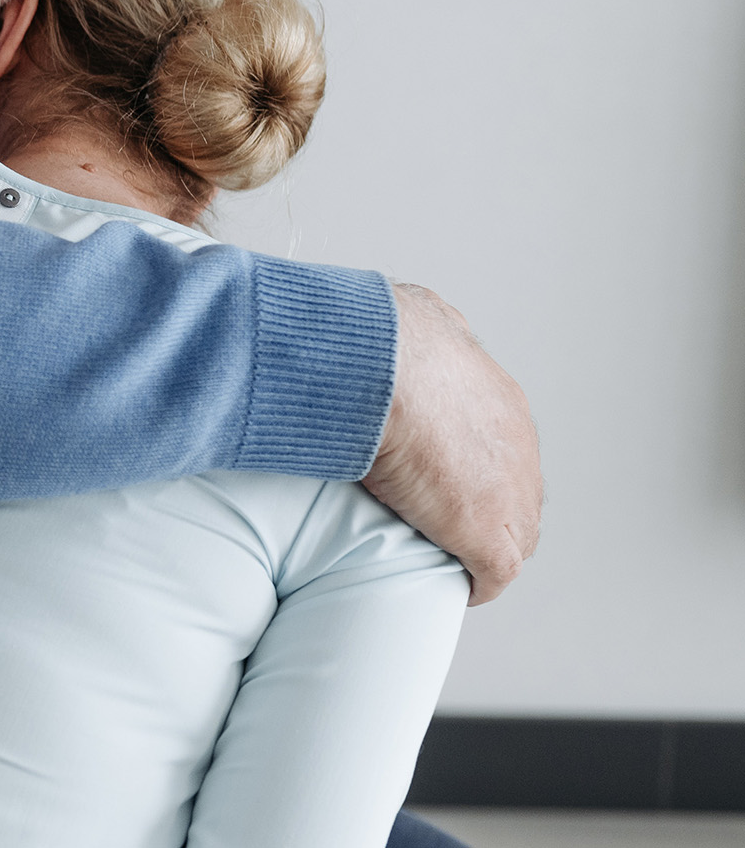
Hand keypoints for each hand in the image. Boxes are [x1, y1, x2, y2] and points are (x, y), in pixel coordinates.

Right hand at [361, 283, 542, 605]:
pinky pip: (495, 573)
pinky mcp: (488, 533)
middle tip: (446, 520)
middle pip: (517, 491)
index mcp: (497, 398)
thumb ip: (419, 329)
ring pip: (515, 532)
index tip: (442, 476)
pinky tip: (460, 586)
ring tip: (449, 554)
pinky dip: (479, 582)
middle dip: (489, 507)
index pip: (502, 446)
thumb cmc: (384, 341)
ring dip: (484, 543)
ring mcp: (508, 490)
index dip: (475, 468)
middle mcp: (516, 444)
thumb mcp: (411, 320)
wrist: (383, 366)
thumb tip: (404, 315)